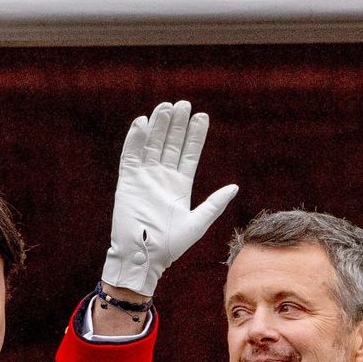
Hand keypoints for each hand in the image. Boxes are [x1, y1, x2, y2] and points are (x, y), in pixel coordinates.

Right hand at [101, 101, 238, 297]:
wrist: (144, 257)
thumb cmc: (171, 246)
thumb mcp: (198, 223)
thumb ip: (214, 204)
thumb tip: (235, 187)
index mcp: (180, 185)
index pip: (189, 153)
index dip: (195, 135)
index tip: (202, 116)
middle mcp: (162, 177)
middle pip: (171, 144)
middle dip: (177, 124)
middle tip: (183, 104)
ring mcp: (144, 177)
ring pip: (152, 145)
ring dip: (158, 126)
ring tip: (166, 107)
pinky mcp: (127, 181)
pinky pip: (131, 155)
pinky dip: (135, 139)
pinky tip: (142, 123)